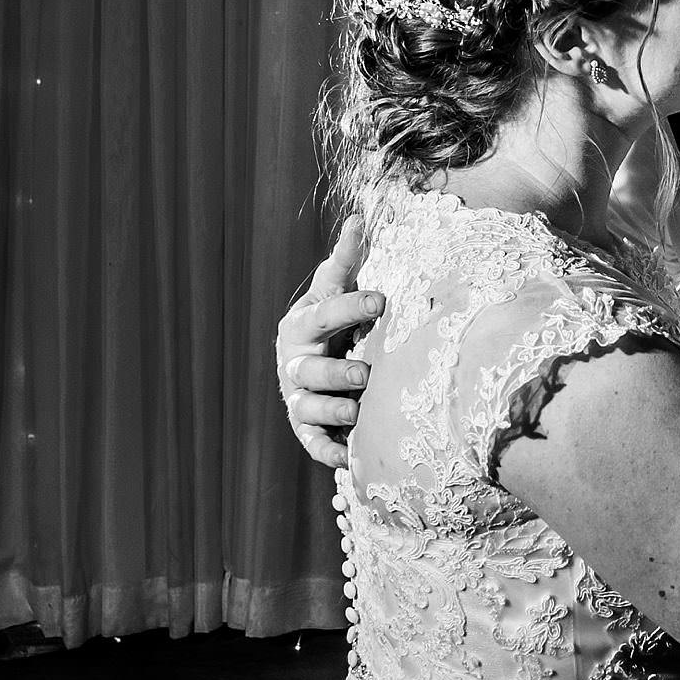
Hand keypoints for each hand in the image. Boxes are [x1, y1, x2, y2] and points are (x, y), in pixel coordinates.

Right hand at [275, 215, 384, 470]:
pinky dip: (326, 452)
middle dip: (336, 371)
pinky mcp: (305, 428)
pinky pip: (312, 443)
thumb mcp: (335, 288)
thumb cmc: (331, 320)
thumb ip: (346, 259)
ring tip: (358, 414)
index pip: (325, 313)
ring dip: (331, 412)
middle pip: (310, 369)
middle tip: (366, 373)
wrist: (311, 358)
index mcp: (302, 324)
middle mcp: (295, 362)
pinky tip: (346, 461)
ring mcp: (298, 396)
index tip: (383, 299)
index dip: (352, 306)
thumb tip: (357, 218)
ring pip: (307, 408)